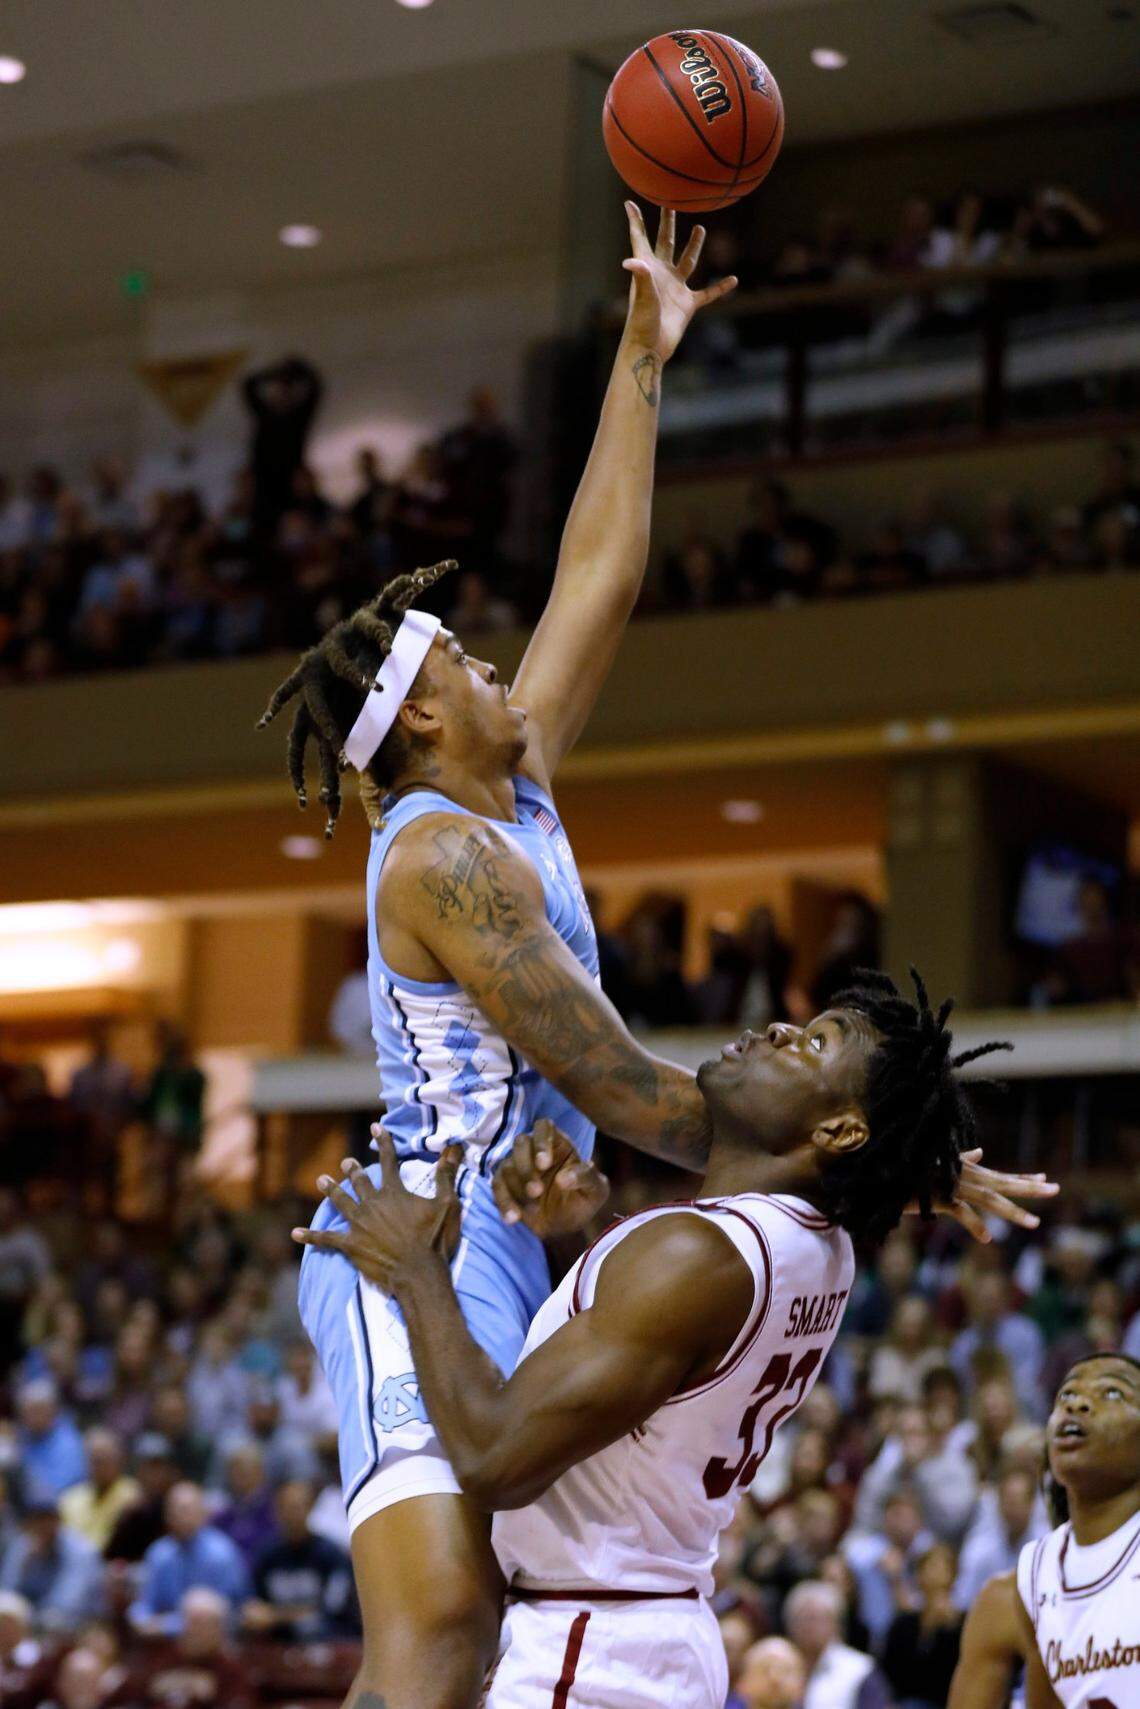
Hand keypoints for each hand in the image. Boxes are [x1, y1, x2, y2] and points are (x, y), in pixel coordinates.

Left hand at [291, 1133, 462, 1291]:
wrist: (419, 1273)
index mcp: (395, 1193)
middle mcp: (374, 1204)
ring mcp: (359, 1225)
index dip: (384, 1143)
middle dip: (353, 1170)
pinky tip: (295, 1233)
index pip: (388, 1161)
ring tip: (321, 1180)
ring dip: (331, 1191)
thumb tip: (453, 1148)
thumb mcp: (448, 1204)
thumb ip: (447, 1175)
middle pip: (360, 1182)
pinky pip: (326, 1239)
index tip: (376, 1128)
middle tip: (345, 1162)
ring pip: (341, 1202)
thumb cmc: (436, 1239)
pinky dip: (311, 1236)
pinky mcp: (350, 1246)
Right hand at [492, 1118, 609, 1239]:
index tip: (544, 1164)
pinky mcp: (505, 1185)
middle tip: (536, 1192)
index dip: (541, 1140)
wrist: (567, 1227)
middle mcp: (534, 1150)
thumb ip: (587, 1177)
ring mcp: (517, 1166)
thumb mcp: (596, 1190)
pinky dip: (504, 1202)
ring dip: (517, 1189)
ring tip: (532, 1209)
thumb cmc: (583, 1200)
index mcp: (558, 1144)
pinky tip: (513, 1218)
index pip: (543, 1127)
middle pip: (520, 1143)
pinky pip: (497, 1186)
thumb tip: (564, 1178)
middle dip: (525, 1167)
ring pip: (507, 1166)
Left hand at [622, 202, 736, 363]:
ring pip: (687, 261)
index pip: (640, 239)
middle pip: (666, 242)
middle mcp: (661, 274)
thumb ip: (642, 277)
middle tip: (670, 203)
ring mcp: (676, 288)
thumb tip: (631, 260)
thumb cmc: (641, 324)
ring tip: (700, 228)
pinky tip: (733, 280)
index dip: (635, 221)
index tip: (630, 202)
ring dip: (694, 245)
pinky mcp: (688, 304)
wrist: (650, 349)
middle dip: (667, 223)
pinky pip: (708, 293)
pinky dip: (720, 288)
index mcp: (647, 268)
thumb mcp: (643, 298)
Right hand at [910, 1148, 1058, 1242]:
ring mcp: (953, 1186)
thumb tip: (981, 1151)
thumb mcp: (942, 1163)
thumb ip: (963, 1159)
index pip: (1001, 1176)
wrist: (887, 1173)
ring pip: (989, 1199)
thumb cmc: (913, 1170)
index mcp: (967, 1172)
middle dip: (1029, 1188)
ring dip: (1013, 1211)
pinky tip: (987, 1238)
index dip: (1024, 1178)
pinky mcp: (938, 1197)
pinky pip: (959, 1211)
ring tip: (1034, 1223)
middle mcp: (966, 1177)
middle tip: (1055, 1189)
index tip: (1045, 1179)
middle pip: (1003, 1184)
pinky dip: (973, 1223)